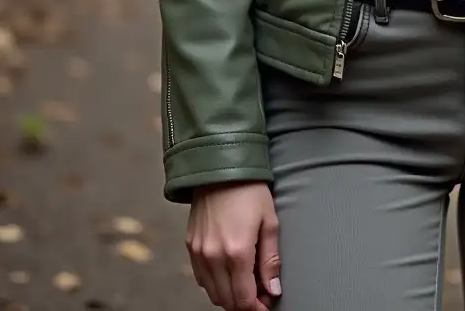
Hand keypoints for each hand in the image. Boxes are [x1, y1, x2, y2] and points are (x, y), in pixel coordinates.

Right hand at [186, 181, 280, 310]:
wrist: (220, 166)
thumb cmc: (250, 190)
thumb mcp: (269, 221)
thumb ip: (271, 260)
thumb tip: (273, 290)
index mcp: (237, 252)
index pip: (244, 299)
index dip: (257, 308)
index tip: (267, 304)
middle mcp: (214, 257)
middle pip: (227, 301)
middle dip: (245, 303)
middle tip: (260, 294)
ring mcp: (199, 253)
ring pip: (212, 293)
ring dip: (229, 295)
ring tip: (246, 282)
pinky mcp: (190, 246)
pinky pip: (201, 278)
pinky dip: (215, 283)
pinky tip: (228, 271)